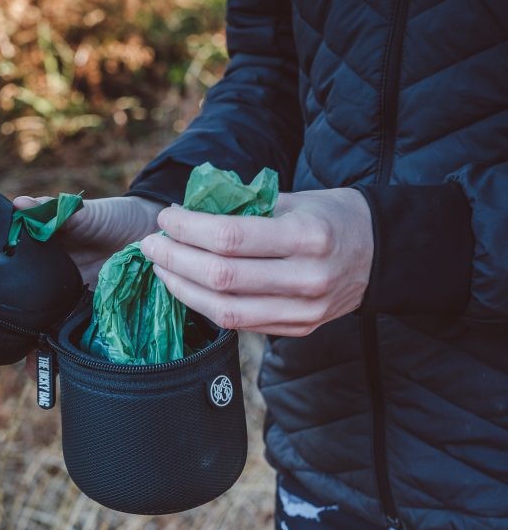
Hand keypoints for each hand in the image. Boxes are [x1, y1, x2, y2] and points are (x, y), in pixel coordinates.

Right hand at [0, 193, 161, 373]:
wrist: (155, 232)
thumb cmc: (113, 219)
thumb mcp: (82, 213)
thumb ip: (53, 212)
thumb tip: (17, 204)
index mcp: (42, 271)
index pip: (7, 294)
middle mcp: (56, 297)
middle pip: (24, 327)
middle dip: (2, 348)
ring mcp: (79, 314)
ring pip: (52, 344)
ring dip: (39, 360)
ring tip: (27, 371)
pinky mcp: (106, 325)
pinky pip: (87, 349)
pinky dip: (77, 361)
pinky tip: (69, 371)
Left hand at [139, 188, 373, 335]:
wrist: (379, 255)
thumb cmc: (332, 217)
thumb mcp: (296, 199)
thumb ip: (247, 209)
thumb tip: (189, 213)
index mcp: (307, 236)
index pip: (230, 237)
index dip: (188, 229)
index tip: (166, 218)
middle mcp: (306, 278)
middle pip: (221, 277)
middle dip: (175, 259)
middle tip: (151, 245)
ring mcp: (302, 311)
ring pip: (225, 311)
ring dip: (183, 289)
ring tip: (162, 269)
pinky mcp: (297, 330)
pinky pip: (240, 324)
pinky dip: (207, 306)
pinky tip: (188, 288)